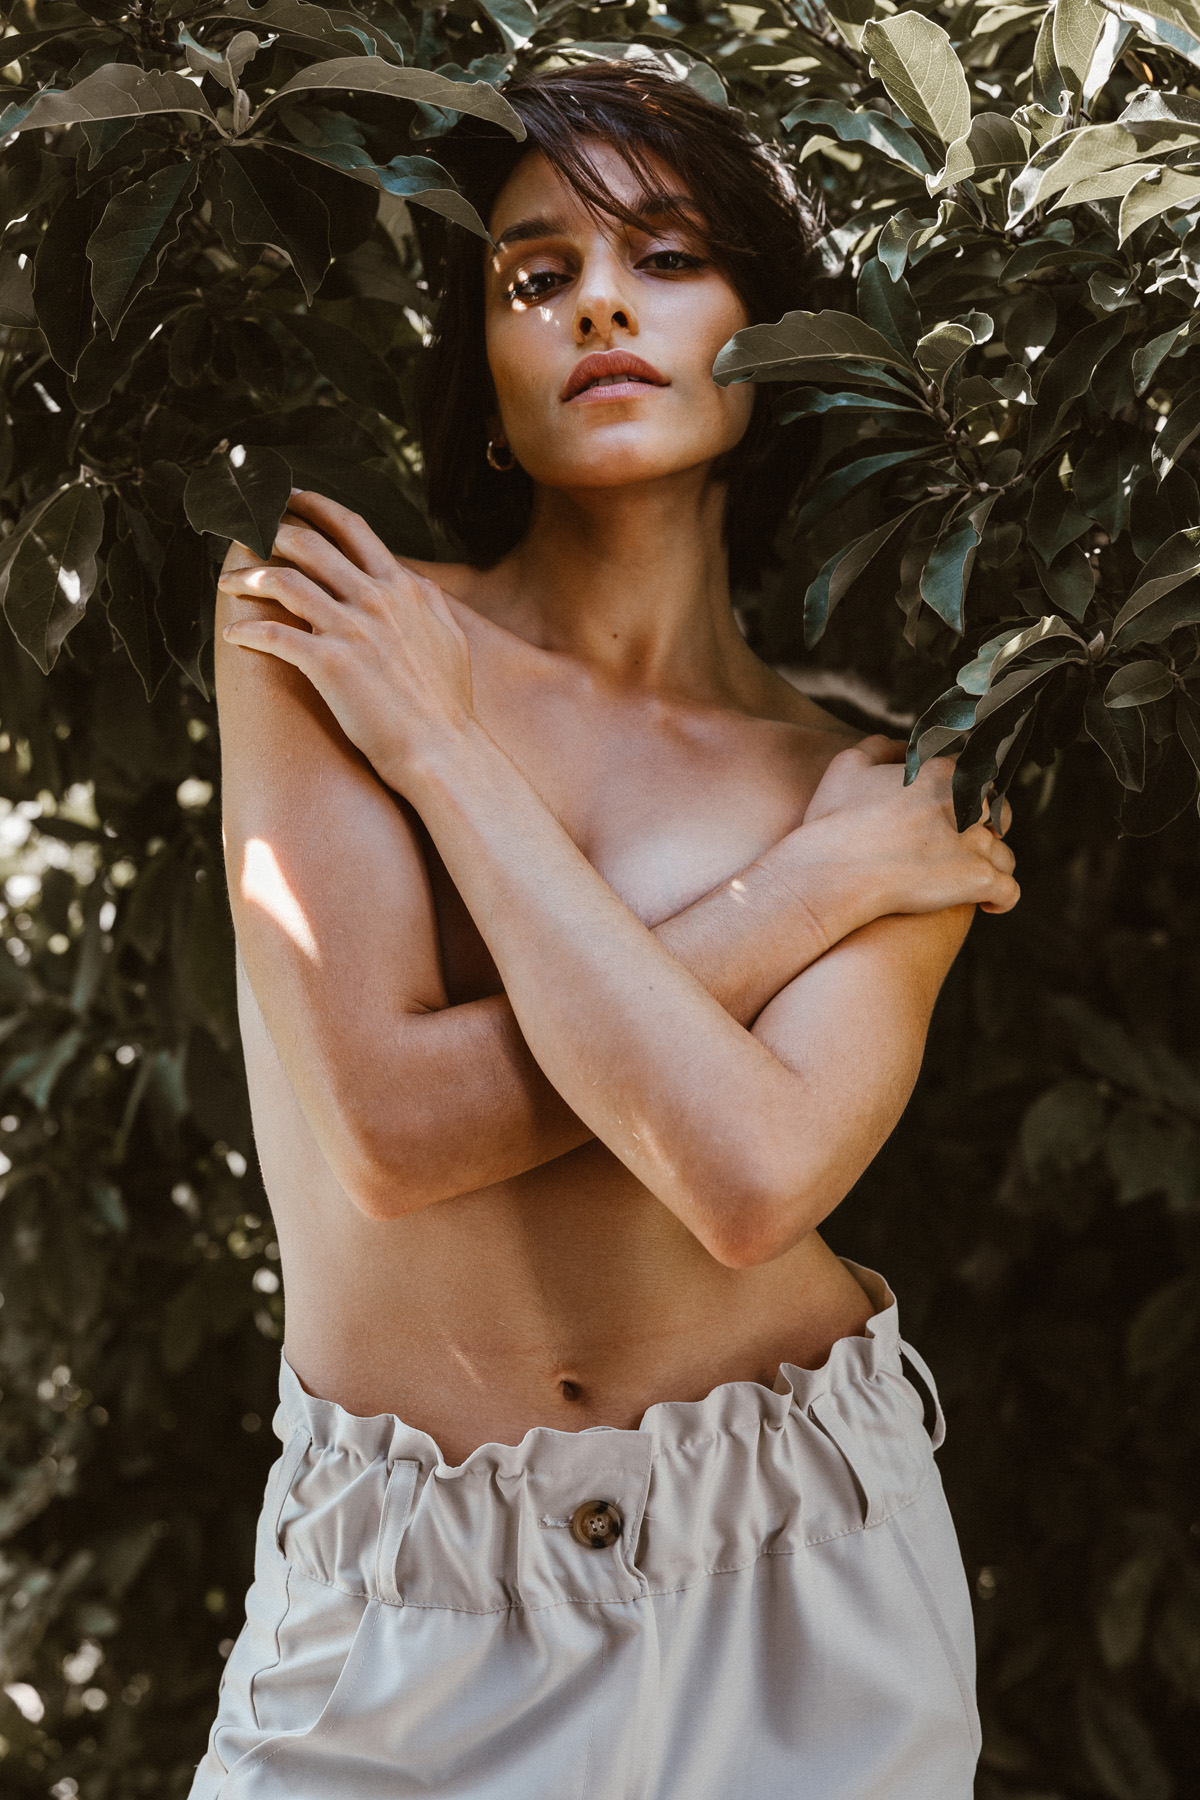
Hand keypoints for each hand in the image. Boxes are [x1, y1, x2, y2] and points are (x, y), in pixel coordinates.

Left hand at [217, 492, 472, 788]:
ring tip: (227, 582)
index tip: (290, 499)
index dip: (315, 507)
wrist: (443, 749)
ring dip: (247, 577)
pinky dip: (247, 632)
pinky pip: (274, 636)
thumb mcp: (450, 637)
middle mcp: (376, 599)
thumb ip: (428, 602)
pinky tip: (233, 636)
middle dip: (270, 530)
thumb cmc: (447, 705)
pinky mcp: (329, 663)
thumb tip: (412, 581)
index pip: (351, 529)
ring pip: (283, 582)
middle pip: (309, 544)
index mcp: (403, 588)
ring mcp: (352, 629)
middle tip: (245, 531)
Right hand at [802, 735, 1018, 916]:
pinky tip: (987, 905)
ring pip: (1004, 856)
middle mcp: (968, 805)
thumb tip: (899, 746)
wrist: (835, 871)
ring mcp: (976, 844)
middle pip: (1000, 813)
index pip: (974, 777)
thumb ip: (879, 747)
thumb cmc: (835, 821)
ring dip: (990, 866)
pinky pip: (1008, 892)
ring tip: (967, 879)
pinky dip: (1002, 900)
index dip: (965, 796)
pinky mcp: (978, 880)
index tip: (950, 812)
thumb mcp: (848, 765)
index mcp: (943, 774)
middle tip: (964, 845)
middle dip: (989, 828)